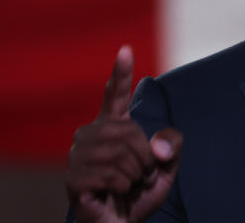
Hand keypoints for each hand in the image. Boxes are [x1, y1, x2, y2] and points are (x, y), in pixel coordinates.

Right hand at [65, 46, 182, 222]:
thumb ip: (171, 148)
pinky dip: (122, 187)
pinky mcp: (72, 177)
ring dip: (134, 174)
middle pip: (129, 132)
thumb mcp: (166, 168)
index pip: (114, 95)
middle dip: (145, 158)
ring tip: (127, 185)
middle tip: (140, 176)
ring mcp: (77, 155)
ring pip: (120, 153)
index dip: (120, 73)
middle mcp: (91, 134)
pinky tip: (114, 193)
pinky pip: (109, 174)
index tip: (125, 49)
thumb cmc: (139, 195)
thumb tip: (157, 147)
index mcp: (113, 126)